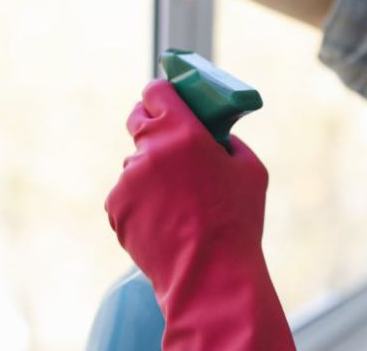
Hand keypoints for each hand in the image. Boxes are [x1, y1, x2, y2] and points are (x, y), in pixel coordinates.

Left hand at [106, 79, 295, 350]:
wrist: (209, 275)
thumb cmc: (237, 223)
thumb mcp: (250, 171)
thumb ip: (228, 142)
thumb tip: (215, 135)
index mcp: (184, 132)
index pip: (156, 91)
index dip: (161, 95)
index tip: (166, 101)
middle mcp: (150, 149)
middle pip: (139, 121)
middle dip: (153, 129)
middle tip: (171, 147)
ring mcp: (128, 179)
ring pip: (135, 165)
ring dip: (150, 173)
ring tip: (177, 204)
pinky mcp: (115, 206)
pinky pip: (126, 195)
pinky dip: (140, 203)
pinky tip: (164, 221)